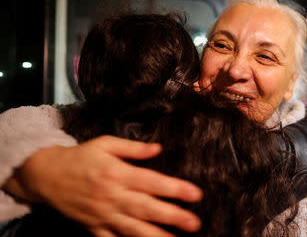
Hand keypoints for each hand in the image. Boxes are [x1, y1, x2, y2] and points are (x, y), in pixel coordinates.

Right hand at [7, 135, 202, 236]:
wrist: (46, 175)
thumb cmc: (80, 157)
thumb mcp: (105, 144)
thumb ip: (133, 148)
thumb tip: (158, 148)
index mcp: (117, 173)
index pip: (152, 182)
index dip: (175, 189)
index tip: (196, 194)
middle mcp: (112, 196)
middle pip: (146, 208)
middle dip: (172, 217)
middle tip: (194, 223)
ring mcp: (102, 214)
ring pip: (133, 229)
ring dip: (156, 236)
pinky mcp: (93, 227)